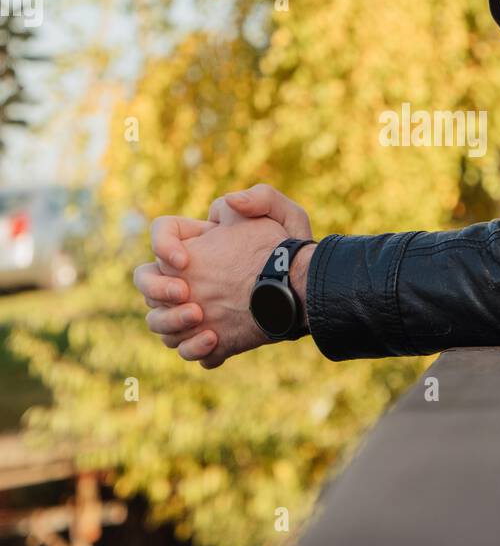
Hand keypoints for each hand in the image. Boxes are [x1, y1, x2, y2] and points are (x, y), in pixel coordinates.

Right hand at [133, 186, 315, 368]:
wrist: (306, 293)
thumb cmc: (293, 253)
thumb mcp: (286, 215)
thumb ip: (259, 198)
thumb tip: (230, 204)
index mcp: (200, 244)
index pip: (162, 233)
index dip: (162, 244)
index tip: (184, 259)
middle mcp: (190, 277)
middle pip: (147, 281)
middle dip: (157, 288)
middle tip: (185, 292)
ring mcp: (196, 309)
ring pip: (159, 320)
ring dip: (170, 321)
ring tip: (199, 317)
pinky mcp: (211, 338)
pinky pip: (186, 347)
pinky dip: (193, 347)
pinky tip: (214, 339)